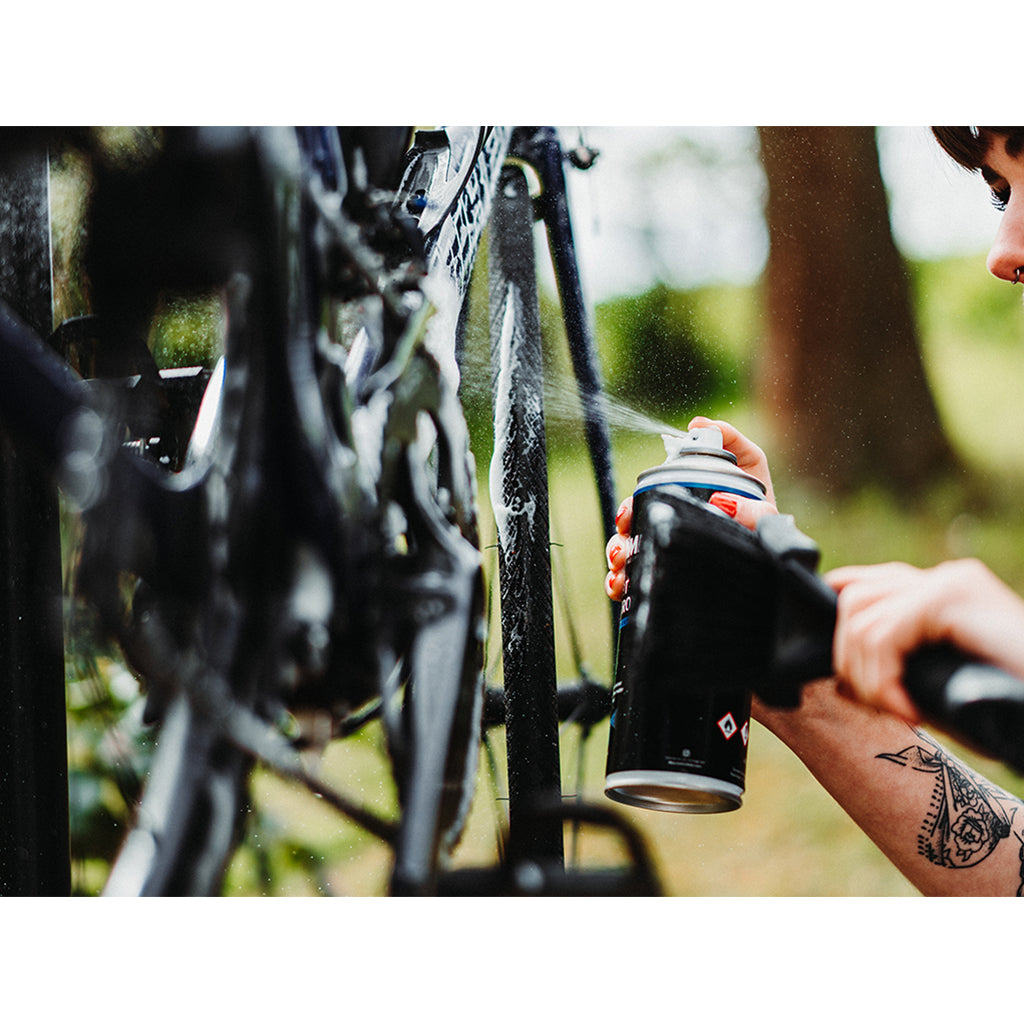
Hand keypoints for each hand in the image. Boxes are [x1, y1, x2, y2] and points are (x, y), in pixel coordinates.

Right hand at [604, 416, 777, 598]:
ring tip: (621, 567)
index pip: (643, 505)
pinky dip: (621, 584)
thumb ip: (732, 442)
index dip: (629, 507)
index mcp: (679, 505)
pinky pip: (639, 584)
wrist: (780, 559)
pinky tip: (620, 586)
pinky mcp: (674, 580)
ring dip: (618, 560)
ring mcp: (671, 555)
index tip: (627, 515)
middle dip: (619, 538)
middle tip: (623, 544)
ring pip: (629, 557)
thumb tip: (698, 424)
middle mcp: (670, 529)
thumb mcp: (752, 468)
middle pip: (630, 533)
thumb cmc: (763, 509)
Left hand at [827, 558, 1023, 721]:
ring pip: (860, 620)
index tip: (857, 689)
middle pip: (852, 601)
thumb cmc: (1010, 707)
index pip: (857, 586)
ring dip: (868, 678)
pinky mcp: (952, 597)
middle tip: (883, 707)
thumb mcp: (941, 685)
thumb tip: (838, 678)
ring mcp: (950, 582)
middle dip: (851, 661)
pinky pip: (883, 635)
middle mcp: (943, 577)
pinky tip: (912, 712)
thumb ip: (898, 668)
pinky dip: (884, 681)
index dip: (840, 636)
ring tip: (901, 712)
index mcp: (940, 591)